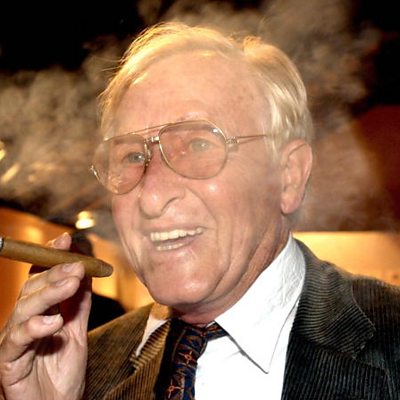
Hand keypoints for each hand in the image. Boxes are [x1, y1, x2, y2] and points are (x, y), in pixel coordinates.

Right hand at [0, 233, 90, 399]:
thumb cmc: (63, 373)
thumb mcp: (77, 331)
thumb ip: (80, 304)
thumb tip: (87, 271)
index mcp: (39, 311)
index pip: (40, 276)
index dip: (51, 256)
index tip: (67, 239)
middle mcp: (23, 321)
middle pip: (33, 287)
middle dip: (57, 272)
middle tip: (78, 264)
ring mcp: (14, 340)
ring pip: (24, 308)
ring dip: (49, 292)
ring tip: (71, 283)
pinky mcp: (9, 362)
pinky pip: (16, 340)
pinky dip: (35, 327)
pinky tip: (54, 322)